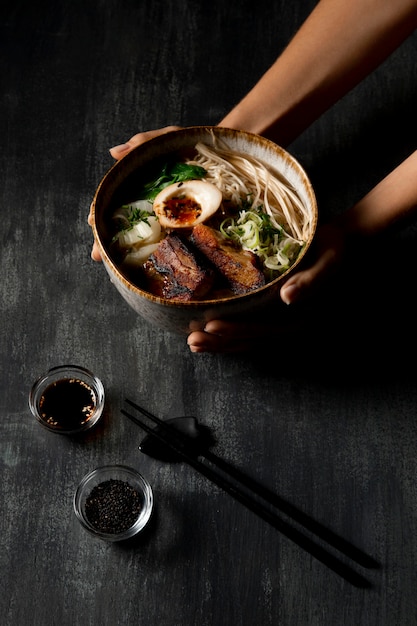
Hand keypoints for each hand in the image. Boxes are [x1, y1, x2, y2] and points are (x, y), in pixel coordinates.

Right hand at [88, 126, 181, 260]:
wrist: (223, 156)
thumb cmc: (189, 144)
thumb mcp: (166, 137)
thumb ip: (142, 143)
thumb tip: (114, 152)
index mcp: (138, 183)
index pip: (111, 198)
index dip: (99, 210)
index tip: (91, 222)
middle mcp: (147, 201)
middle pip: (120, 221)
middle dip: (106, 239)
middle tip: (97, 255)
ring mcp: (164, 214)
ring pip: (140, 233)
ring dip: (125, 250)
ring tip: (113, 264)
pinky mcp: (182, 223)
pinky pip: (166, 238)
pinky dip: (155, 250)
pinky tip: (144, 264)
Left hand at [187, 223, 346, 352]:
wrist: (339, 245)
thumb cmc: (332, 250)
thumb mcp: (327, 260)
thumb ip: (310, 280)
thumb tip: (287, 296)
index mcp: (302, 318)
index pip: (264, 330)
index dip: (237, 330)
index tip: (211, 326)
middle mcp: (290, 327)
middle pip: (251, 341)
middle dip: (221, 343)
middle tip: (193, 341)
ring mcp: (281, 324)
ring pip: (247, 340)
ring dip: (220, 344)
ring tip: (193, 343)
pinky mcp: (273, 317)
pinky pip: (249, 331)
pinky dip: (228, 335)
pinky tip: (207, 333)